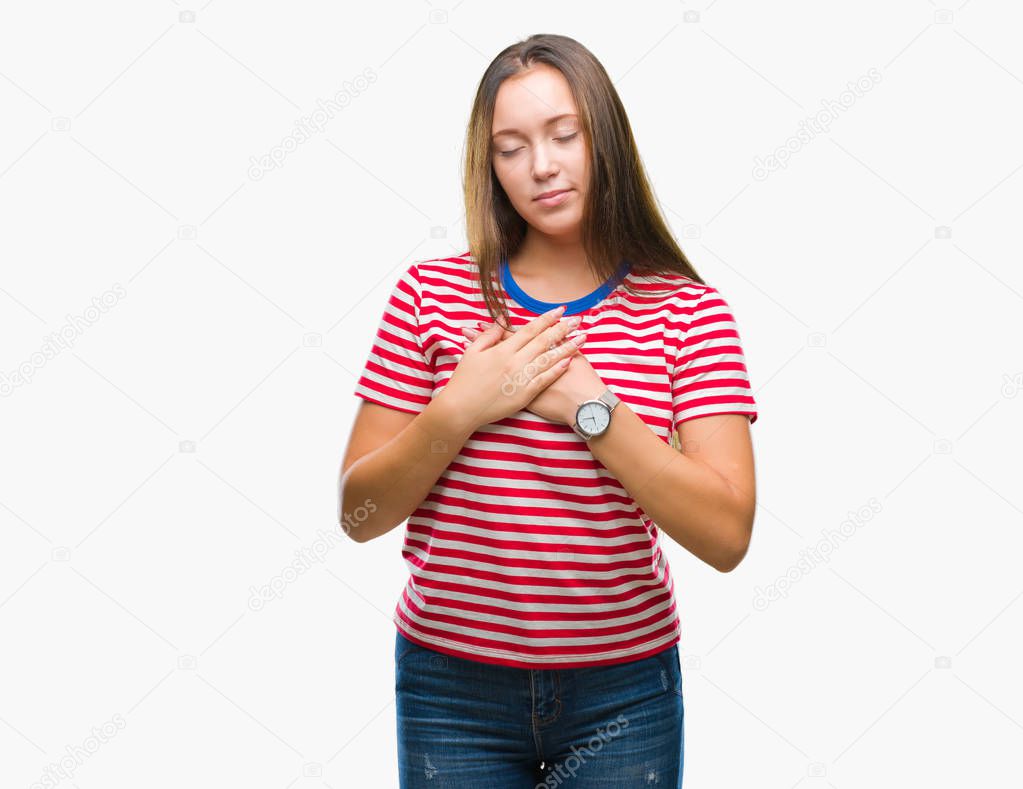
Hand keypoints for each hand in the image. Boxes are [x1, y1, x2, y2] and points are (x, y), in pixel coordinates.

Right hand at [438, 305, 581, 431]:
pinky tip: (569, 362)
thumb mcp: (472, 353)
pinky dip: (557, 370)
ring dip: (567, 347)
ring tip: (582, 338)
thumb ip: (489, 335)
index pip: (529, 330)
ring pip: (548, 359)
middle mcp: (514, 362)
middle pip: (543, 341)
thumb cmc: (464, 380)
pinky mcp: (524, 395)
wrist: (461, 409)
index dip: (546, 319)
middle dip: (562, 328)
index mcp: (502, 350)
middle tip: (578, 319)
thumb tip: (502, 320)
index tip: (559, 310)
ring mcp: (520, 378)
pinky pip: (544, 380)